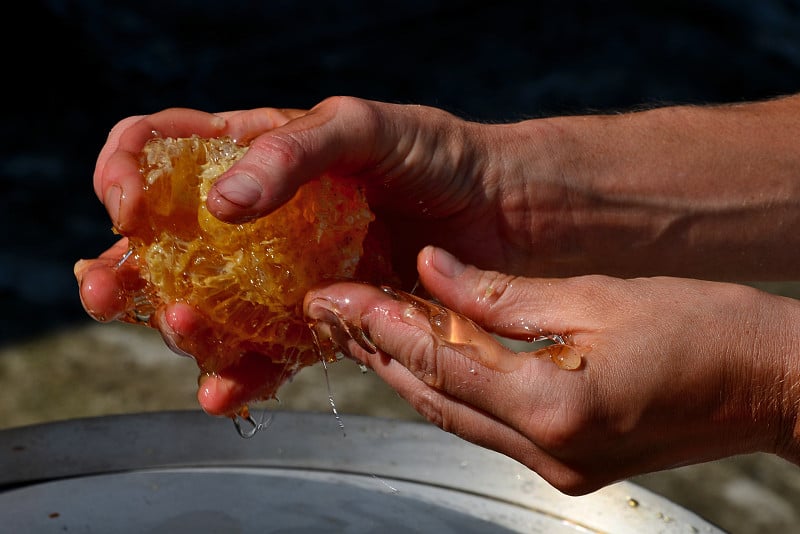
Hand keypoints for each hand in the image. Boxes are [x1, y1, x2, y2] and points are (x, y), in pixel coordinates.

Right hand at [77, 98, 519, 412]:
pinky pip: (268, 352)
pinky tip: (221, 391)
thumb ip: (293, 151)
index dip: (126, 173)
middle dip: (125, 268)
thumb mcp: (364, 127)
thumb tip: (218, 203)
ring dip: (179, 325)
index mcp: (259, 155)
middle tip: (106, 289)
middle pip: (169, 243)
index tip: (130, 209)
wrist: (504, 212)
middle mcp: (263, 217)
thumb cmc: (438, 154)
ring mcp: (287, 272)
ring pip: (209, 305)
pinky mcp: (323, 319)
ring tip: (182, 330)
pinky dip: (240, 374)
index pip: (164, 152)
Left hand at [304, 246, 799, 494]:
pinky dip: (449, 388)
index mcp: (556, 406)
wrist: (769, 383)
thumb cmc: (705, 331)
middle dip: (377, 350)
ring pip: (453, 416)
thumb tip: (433, 269)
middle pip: (434, 397)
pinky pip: (485, 424)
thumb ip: (502, 293)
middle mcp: (548, 452)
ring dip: (405, 371)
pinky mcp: (566, 465)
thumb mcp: (598, 296)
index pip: (440, 362)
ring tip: (361, 327)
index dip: (379, 325)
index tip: (334, 297)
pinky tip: (424, 357)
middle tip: (331, 309)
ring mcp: (556, 467)